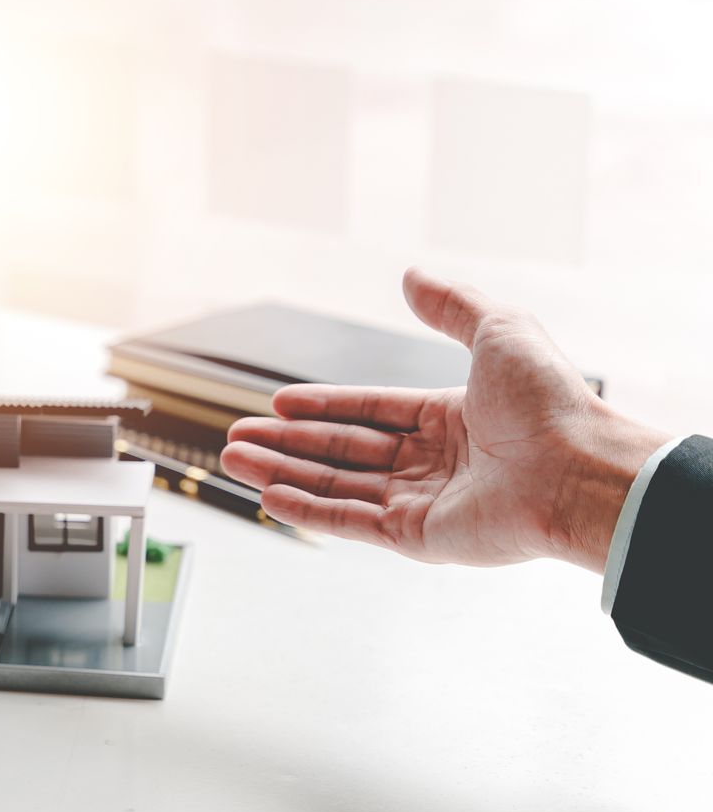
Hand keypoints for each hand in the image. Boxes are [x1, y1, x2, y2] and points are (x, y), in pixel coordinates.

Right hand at [221, 268, 669, 569]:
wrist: (579, 470)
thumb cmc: (551, 404)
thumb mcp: (500, 331)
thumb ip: (452, 305)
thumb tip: (411, 274)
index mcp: (451, 419)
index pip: (370, 412)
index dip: (324, 406)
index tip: (279, 401)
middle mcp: (434, 463)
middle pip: (343, 451)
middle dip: (287, 443)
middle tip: (237, 435)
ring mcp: (423, 502)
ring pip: (336, 485)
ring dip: (282, 472)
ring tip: (232, 459)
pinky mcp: (417, 538)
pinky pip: (350, 521)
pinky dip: (307, 510)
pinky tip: (268, 495)